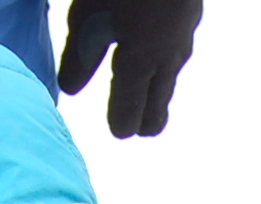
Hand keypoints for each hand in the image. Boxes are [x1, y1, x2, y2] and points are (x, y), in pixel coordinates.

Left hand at [56, 0, 202, 136]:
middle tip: (145, 129)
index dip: (124, 119)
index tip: (121, 133)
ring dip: (163, 85)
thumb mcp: (88, 14)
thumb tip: (71, 89)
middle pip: (160, 94)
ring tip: (158, 95)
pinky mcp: (190, 9)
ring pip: (172, 68)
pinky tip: (166, 47)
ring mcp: (184, 30)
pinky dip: (168, 55)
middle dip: (151, 113)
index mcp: (142, 58)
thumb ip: (80, 53)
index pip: (132, 103)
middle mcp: (168, 52)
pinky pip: (177, 43)